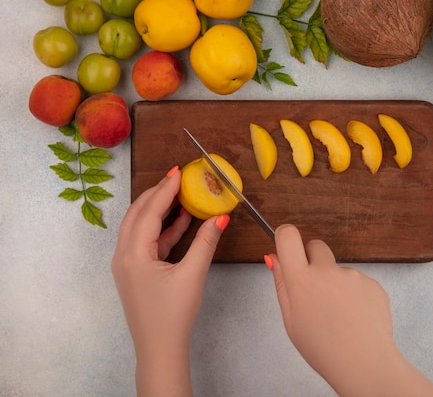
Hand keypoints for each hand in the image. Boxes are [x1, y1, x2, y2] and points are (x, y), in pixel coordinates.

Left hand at [111, 166, 228, 396]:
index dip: (165, 190)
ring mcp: (127, 264)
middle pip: (138, 214)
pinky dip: (162, 229)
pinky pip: (146, 241)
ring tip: (182, 194)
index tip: (180, 171)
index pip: (149, 212)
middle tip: (178, 178)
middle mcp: (123, 255)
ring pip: (140, 226)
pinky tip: (181, 221)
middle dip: (158, 194)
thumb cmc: (173, 315)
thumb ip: (206, 242)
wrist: (159, 348)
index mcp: (133, 254)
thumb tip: (221, 216)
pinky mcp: (135, 271)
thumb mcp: (192, 275)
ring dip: (160, 210)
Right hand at [265, 224, 432, 396]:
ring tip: (339, 315)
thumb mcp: (291, 321)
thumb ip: (282, 285)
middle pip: (316, 246)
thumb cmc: (324, 349)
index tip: (287, 245)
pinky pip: (358, 282)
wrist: (364, 363)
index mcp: (301, 281)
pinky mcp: (372, 283)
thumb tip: (275, 259)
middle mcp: (327, 272)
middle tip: (314, 288)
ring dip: (336, 284)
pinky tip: (354, 317)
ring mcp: (352, 276)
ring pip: (338, 270)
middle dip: (313, 260)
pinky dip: (355, 295)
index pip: (288, 236)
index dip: (286, 236)